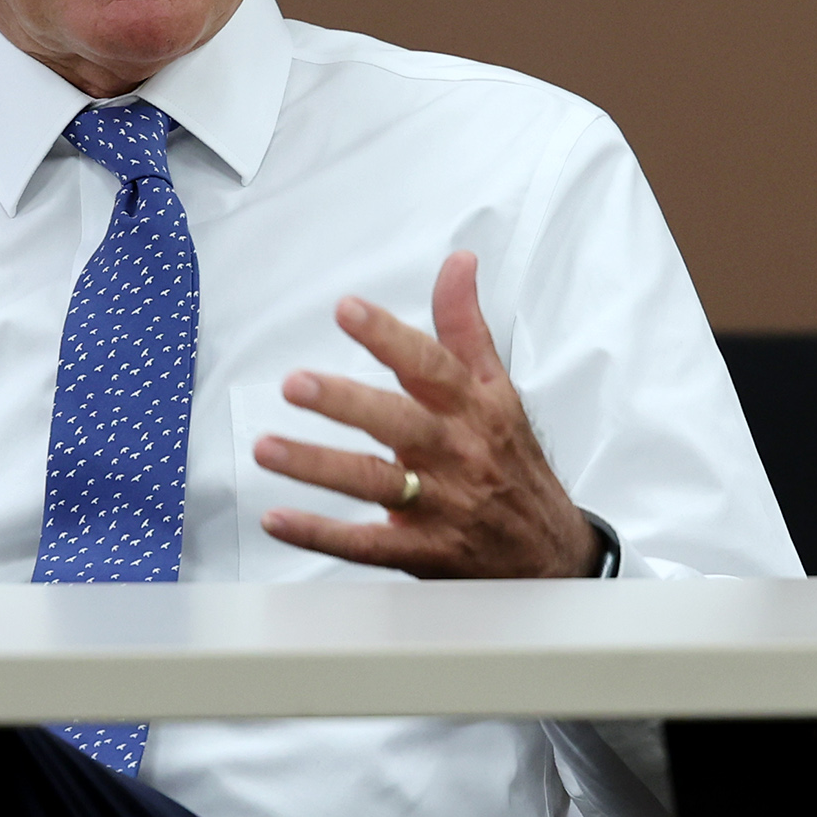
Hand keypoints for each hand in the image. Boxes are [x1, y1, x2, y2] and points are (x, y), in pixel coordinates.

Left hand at [251, 251, 597, 579]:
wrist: (550, 553)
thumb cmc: (512, 462)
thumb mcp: (499, 390)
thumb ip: (466, 327)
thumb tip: (458, 262)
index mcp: (473, 408)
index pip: (430, 364)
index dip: (388, 336)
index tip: (347, 310)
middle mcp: (456, 452)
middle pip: (398, 423)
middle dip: (345, 403)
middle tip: (296, 384)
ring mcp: (440, 506)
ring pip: (374, 483)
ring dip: (317, 465)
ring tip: (267, 448)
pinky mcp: (422, 552)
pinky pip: (365, 545)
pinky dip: (320, 534)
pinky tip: (278, 520)